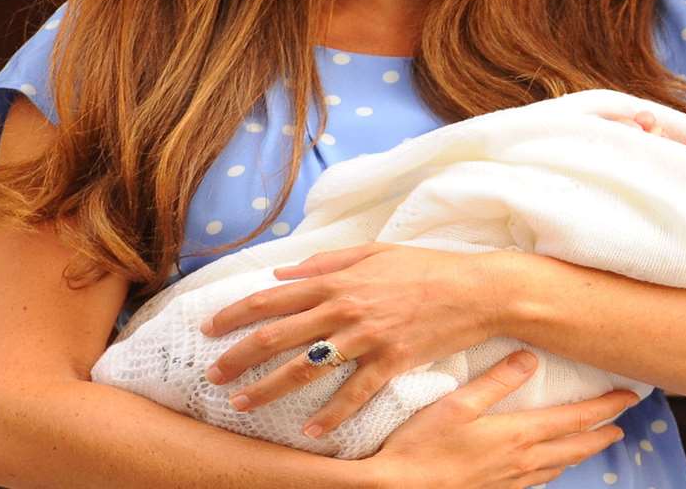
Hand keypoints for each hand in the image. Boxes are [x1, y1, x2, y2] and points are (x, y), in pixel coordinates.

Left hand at [201, 242, 525, 436]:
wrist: (477, 290)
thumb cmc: (428, 268)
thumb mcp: (375, 252)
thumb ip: (326, 261)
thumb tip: (282, 273)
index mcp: (337, 279)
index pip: (272, 298)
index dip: (234, 313)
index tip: (208, 329)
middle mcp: (345, 309)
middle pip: (276, 337)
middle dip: (237, 357)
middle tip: (211, 376)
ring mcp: (367, 338)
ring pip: (304, 369)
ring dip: (267, 389)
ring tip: (242, 405)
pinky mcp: (391, 362)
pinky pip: (352, 394)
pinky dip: (330, 416)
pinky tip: (309, 433)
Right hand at [367, 350, 636, 488]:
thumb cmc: (420, 447)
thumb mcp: (457, 404)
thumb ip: (496, 380)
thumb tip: (531, 357)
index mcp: (518, 435)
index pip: (575, 419)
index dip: (606, 408)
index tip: (629, 397)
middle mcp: (521, 462)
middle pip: (575, 447)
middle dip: (602, 434)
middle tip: (622, 424)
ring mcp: (509, 483)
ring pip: (558, 468)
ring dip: (580, 454)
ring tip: (593, 444)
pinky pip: (536, 483)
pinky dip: (553, 472)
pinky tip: (549, 469)